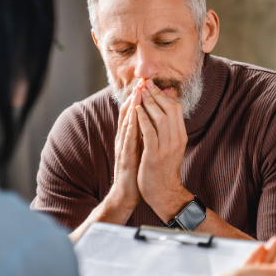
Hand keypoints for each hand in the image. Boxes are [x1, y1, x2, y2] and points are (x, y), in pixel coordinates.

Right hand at [108, 86, 143, 213]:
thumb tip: (152, 120)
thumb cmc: (136, 172)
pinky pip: (128, 139)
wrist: (127, 194)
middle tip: (141, 81)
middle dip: (134, 97)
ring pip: (126, 123)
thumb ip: (144, 135)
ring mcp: (123, 148)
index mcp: (129, 137)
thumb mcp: (141, 149)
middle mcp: (124, 140)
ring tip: (137, 92)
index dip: (138, 98)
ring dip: (131, 107)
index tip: (145, 84)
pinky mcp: (125, 158)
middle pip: (127, 114)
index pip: (133, 113)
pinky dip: (131, 126)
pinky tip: (135, 116)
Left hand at [135, 79, 190, 220]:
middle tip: (145, 84)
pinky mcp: (154, 155)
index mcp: (181, 136)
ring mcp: (166, 147)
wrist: (163, 193)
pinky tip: (136, 110)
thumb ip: (168, 131)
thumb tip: (162, 112)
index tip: (152, 86)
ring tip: (140, 93)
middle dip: (156, 95)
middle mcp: (176, 140)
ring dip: (149, 103)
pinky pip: (149, 132)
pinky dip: (142, 119)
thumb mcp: (171, 147)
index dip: (164, 95)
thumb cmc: (164, 169)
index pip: (176, 109)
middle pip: (170, 109)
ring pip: (160, 118)